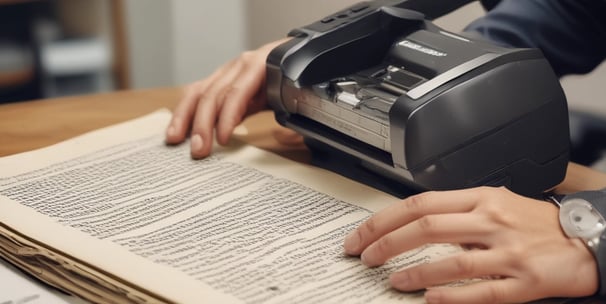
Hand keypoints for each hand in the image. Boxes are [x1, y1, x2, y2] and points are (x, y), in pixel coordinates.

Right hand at [165, 38, 289, 157]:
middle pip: (213, 94)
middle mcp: (238, 65)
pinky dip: (185, 112)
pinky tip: (176, 129)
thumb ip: (294, 118)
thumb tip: (282, 138)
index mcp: (259, 65)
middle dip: (203, 124)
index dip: (227, 117)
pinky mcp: (219, 80)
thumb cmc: (295, 79)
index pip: (236, 92)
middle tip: (198, 150)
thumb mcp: (299, 96)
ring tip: (174, 140)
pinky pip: (197, 94)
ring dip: (184, 118)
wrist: (294, 57)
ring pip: (198, 93)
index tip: (222, 140)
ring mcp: (226, 72)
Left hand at [343, 186, 597, 303]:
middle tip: (365, 257)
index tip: (362, 235)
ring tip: (392, 280)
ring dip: (415, 272)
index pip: (420, 203)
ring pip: (452, 261)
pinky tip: (429, 300)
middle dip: (387, 242)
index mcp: (480, 198)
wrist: (585, 240)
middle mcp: (491, 220)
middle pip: (427, 227)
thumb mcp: (494, 202)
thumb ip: (456, 211)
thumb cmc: (535, 223)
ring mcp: (508, 252)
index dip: (384, 220)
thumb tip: (411, 224)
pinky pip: (483, 291)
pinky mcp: (525, 281)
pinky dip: (452, 296)